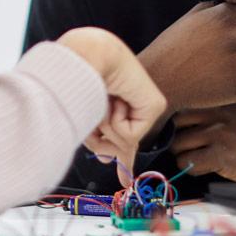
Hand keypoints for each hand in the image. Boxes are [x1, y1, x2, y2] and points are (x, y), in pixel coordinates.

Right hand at [58, 28, 167, 185]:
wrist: (90, 57)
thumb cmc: (81, 81)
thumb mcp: (88, 117)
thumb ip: (99, 140)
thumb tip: (108, 160)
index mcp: (117, 103)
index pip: (122, 137)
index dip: (123, 159)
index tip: (124, 178)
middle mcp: (134, 105)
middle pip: (124, 144)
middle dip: (114, 149)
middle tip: (109, 132)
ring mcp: (146, 106)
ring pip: (122, 141)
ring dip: (105, 127)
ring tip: (102, 101)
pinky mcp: (155, 106)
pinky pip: (130, 135)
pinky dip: (116, 122)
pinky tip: (115, 102)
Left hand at [170, 101, 235, 182]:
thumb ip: (217, 105)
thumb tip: (181, 110)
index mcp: (223, 98)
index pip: (183, 101)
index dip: (176, 116)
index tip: (178, 125)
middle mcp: (219, 113)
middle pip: (175, 123)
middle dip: (176, 135)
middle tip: (186, 143)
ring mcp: (219, 135)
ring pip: (178, 145)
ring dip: (183, 154)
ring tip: (196, 156)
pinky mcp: (221, 157)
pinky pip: (188, 163)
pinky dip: (191, 168)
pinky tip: (204, 166)